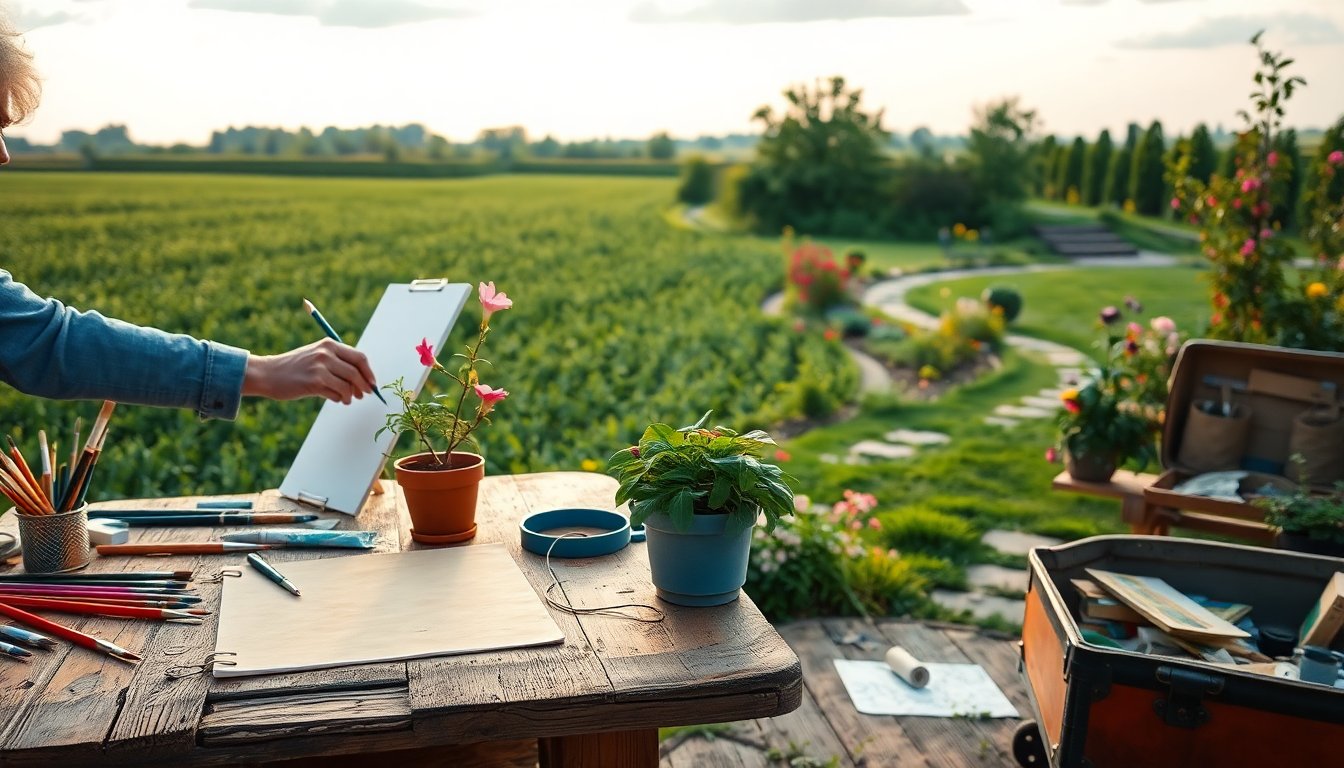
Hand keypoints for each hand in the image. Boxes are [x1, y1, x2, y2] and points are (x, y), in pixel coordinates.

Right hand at [243, 339, 377, 403]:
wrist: (268, 373)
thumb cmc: (295, 368)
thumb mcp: (316, 356)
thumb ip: (337, 362)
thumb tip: (363, 379)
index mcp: (329, 344)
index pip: (359, 357)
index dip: (369, 372)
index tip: (372, 383)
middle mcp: (326, 353)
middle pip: (357, 372)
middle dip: (364, 386)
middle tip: (364, 395)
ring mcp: (320, 367)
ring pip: (348, 385)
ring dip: (351, 395)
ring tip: (347, 399)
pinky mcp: (314, 382)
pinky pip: (337, 394)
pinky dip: (339, 399)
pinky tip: (335, 399)